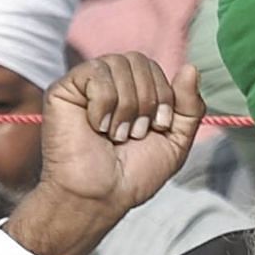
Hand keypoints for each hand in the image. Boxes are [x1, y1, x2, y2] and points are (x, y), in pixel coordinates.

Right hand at [21, 55, 205, 254]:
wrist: (101, 195)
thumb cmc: (134, 173)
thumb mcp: (175, 140)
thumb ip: (190, 106)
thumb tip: (191, 68)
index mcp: (132, 89)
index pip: (153, 66)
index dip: (163, 94)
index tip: (158, 126)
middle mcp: (108, 82)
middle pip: (138, 60)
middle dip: (146, 101)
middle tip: (134, 134)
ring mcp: (84, 84)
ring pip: (117, 64)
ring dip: (125, 107)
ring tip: (115, 135)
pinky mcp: (63, 89)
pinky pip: (95, 73)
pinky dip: (103, 105)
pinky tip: (95, 127)